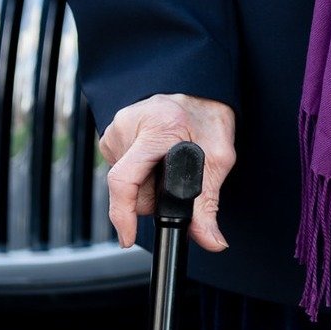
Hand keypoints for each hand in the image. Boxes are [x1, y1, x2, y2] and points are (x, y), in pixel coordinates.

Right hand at [99, 91, 235, 251]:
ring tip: (165, 162)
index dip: (123, 214)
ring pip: (124, 181)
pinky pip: (120, 168)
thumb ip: (209, 203)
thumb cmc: (209, 116)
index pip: (125, 179)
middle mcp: (129, 124)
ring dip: (145, 185)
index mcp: (157, 127)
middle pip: (130, 188)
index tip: (127, 238)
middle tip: (173, 180)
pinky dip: (138, 173)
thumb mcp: (218, 158)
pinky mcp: (112, 131)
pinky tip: (154, 157)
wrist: (200, 87)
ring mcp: (117, 126)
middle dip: (151, 198)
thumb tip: (212, 242)